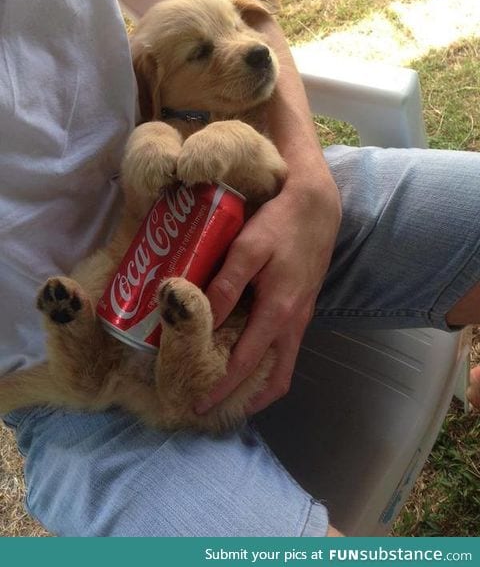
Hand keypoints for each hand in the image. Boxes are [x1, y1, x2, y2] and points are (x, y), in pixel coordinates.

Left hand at [195, 172, 341, 414]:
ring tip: (227, 387)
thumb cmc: (281, 224)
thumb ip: (226, 285)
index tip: (198, 406)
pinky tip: (244, 352)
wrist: (317, 205)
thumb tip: (202, 319)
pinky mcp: (301, 307)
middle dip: (247, 399)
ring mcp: (301, 317)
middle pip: (276, 379)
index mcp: (278, 313)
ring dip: (258, 383)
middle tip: (216, 406)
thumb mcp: (248, 249)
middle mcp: (294, 323)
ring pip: (282, 365)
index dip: (221, 388)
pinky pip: (284, 348)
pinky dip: (265, 362)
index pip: (246, 364)